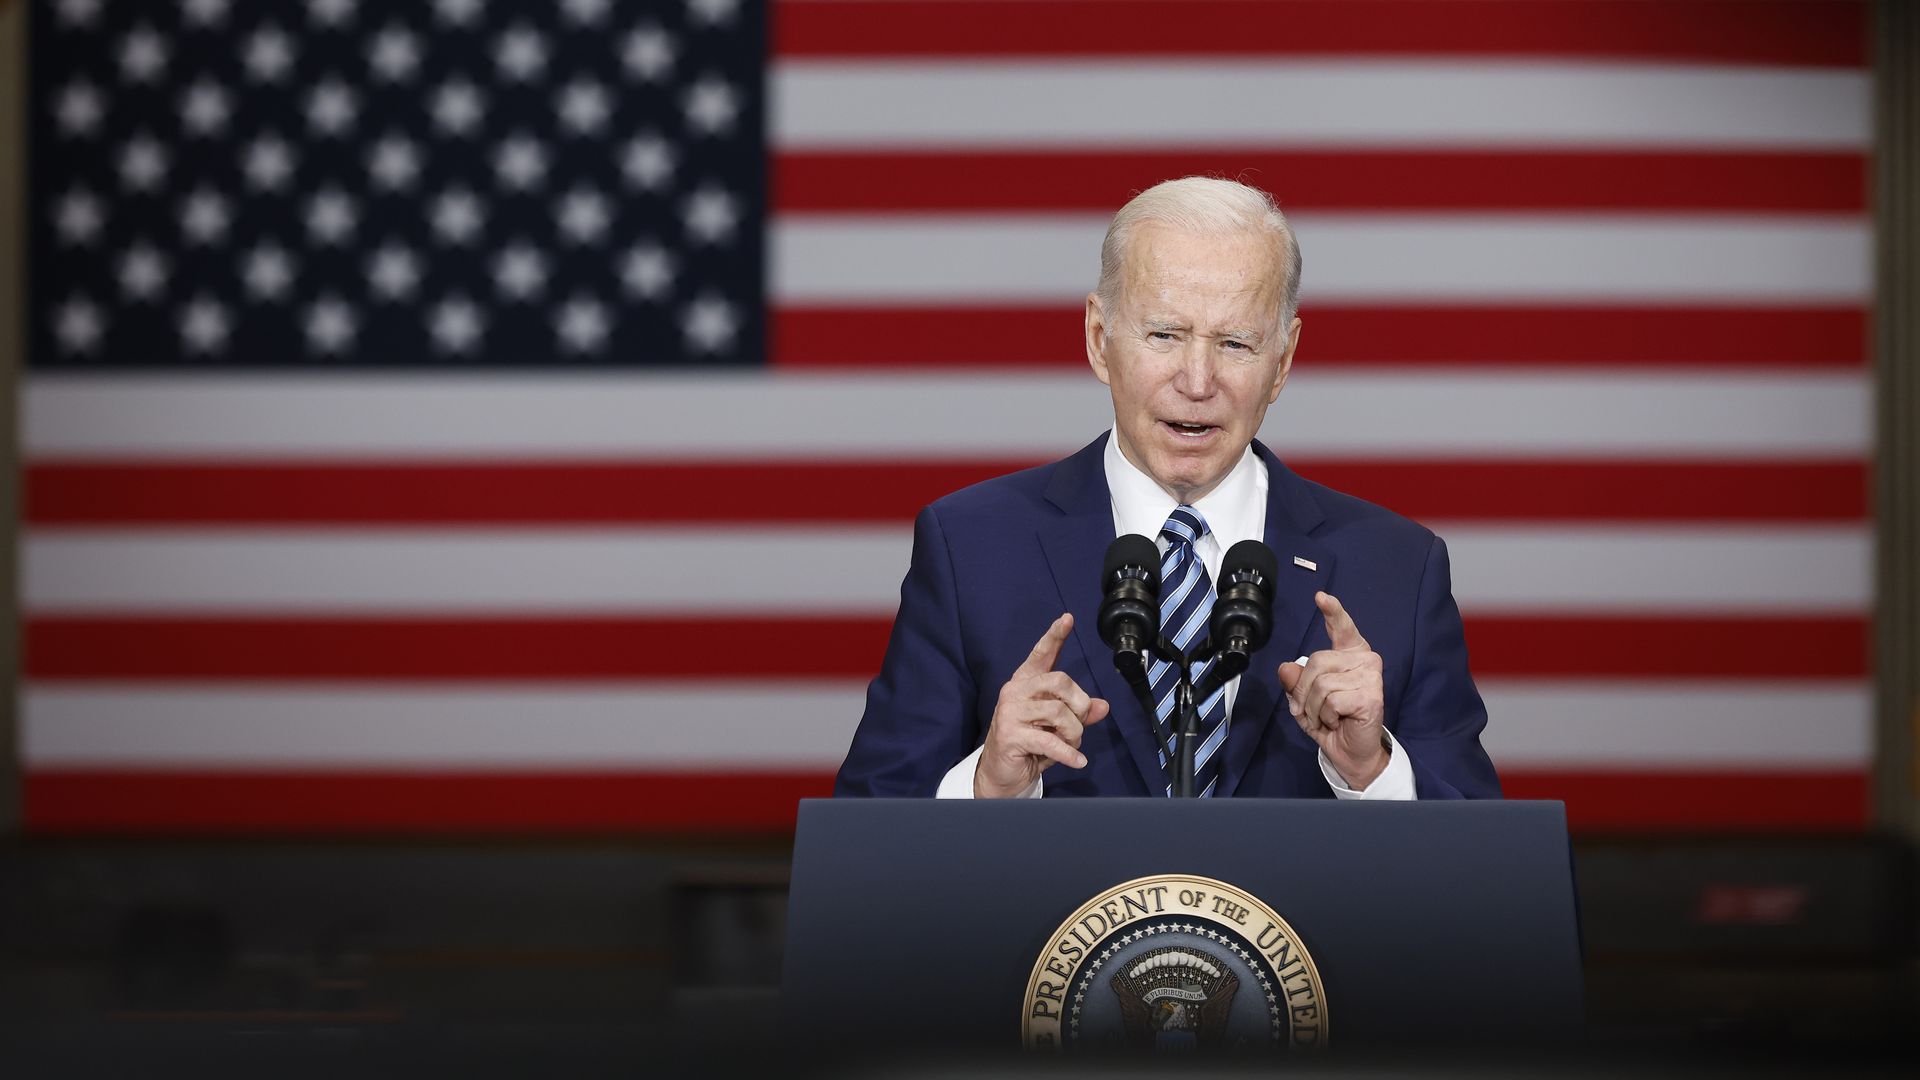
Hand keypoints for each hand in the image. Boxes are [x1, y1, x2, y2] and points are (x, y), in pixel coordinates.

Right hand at [975, 613, 1110, 797]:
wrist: (1001, 774)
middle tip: (1080, 724)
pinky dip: (1069, 753)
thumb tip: (1103, 706)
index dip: (1054, 636)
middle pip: (1059, 681)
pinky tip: (1078, 761)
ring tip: (1072, 744)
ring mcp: (1010, 712)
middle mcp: (1015, 692)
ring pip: (1058, 712)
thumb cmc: (1030, 746)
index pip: (1041, 654)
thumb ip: (1079, 713)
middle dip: (1079, 704)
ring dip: (1074, 733)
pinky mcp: (1010, 735)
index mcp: (1025, 683)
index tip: (1067, 619)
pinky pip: (1050, 740)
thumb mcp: (1058, 728)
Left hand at [1278, 592, 1387, 788]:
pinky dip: (1326, 717)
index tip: (1321, 597)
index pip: (1342, 627)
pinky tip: (1339, 722)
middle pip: (1316, 661)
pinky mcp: (1371, 695)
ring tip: (1328, 718)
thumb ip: (1296, 681)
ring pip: (1320, 683)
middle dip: (1304, 692)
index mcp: (1350, 655)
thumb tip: (1286, 668)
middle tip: (1315, 711)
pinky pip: (1330, 701)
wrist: (1350, 753)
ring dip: (1314, 708)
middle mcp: (1365, 660)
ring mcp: (1370, 677)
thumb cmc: (1332, 722)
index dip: (1332, 611)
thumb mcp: (1304, 700)